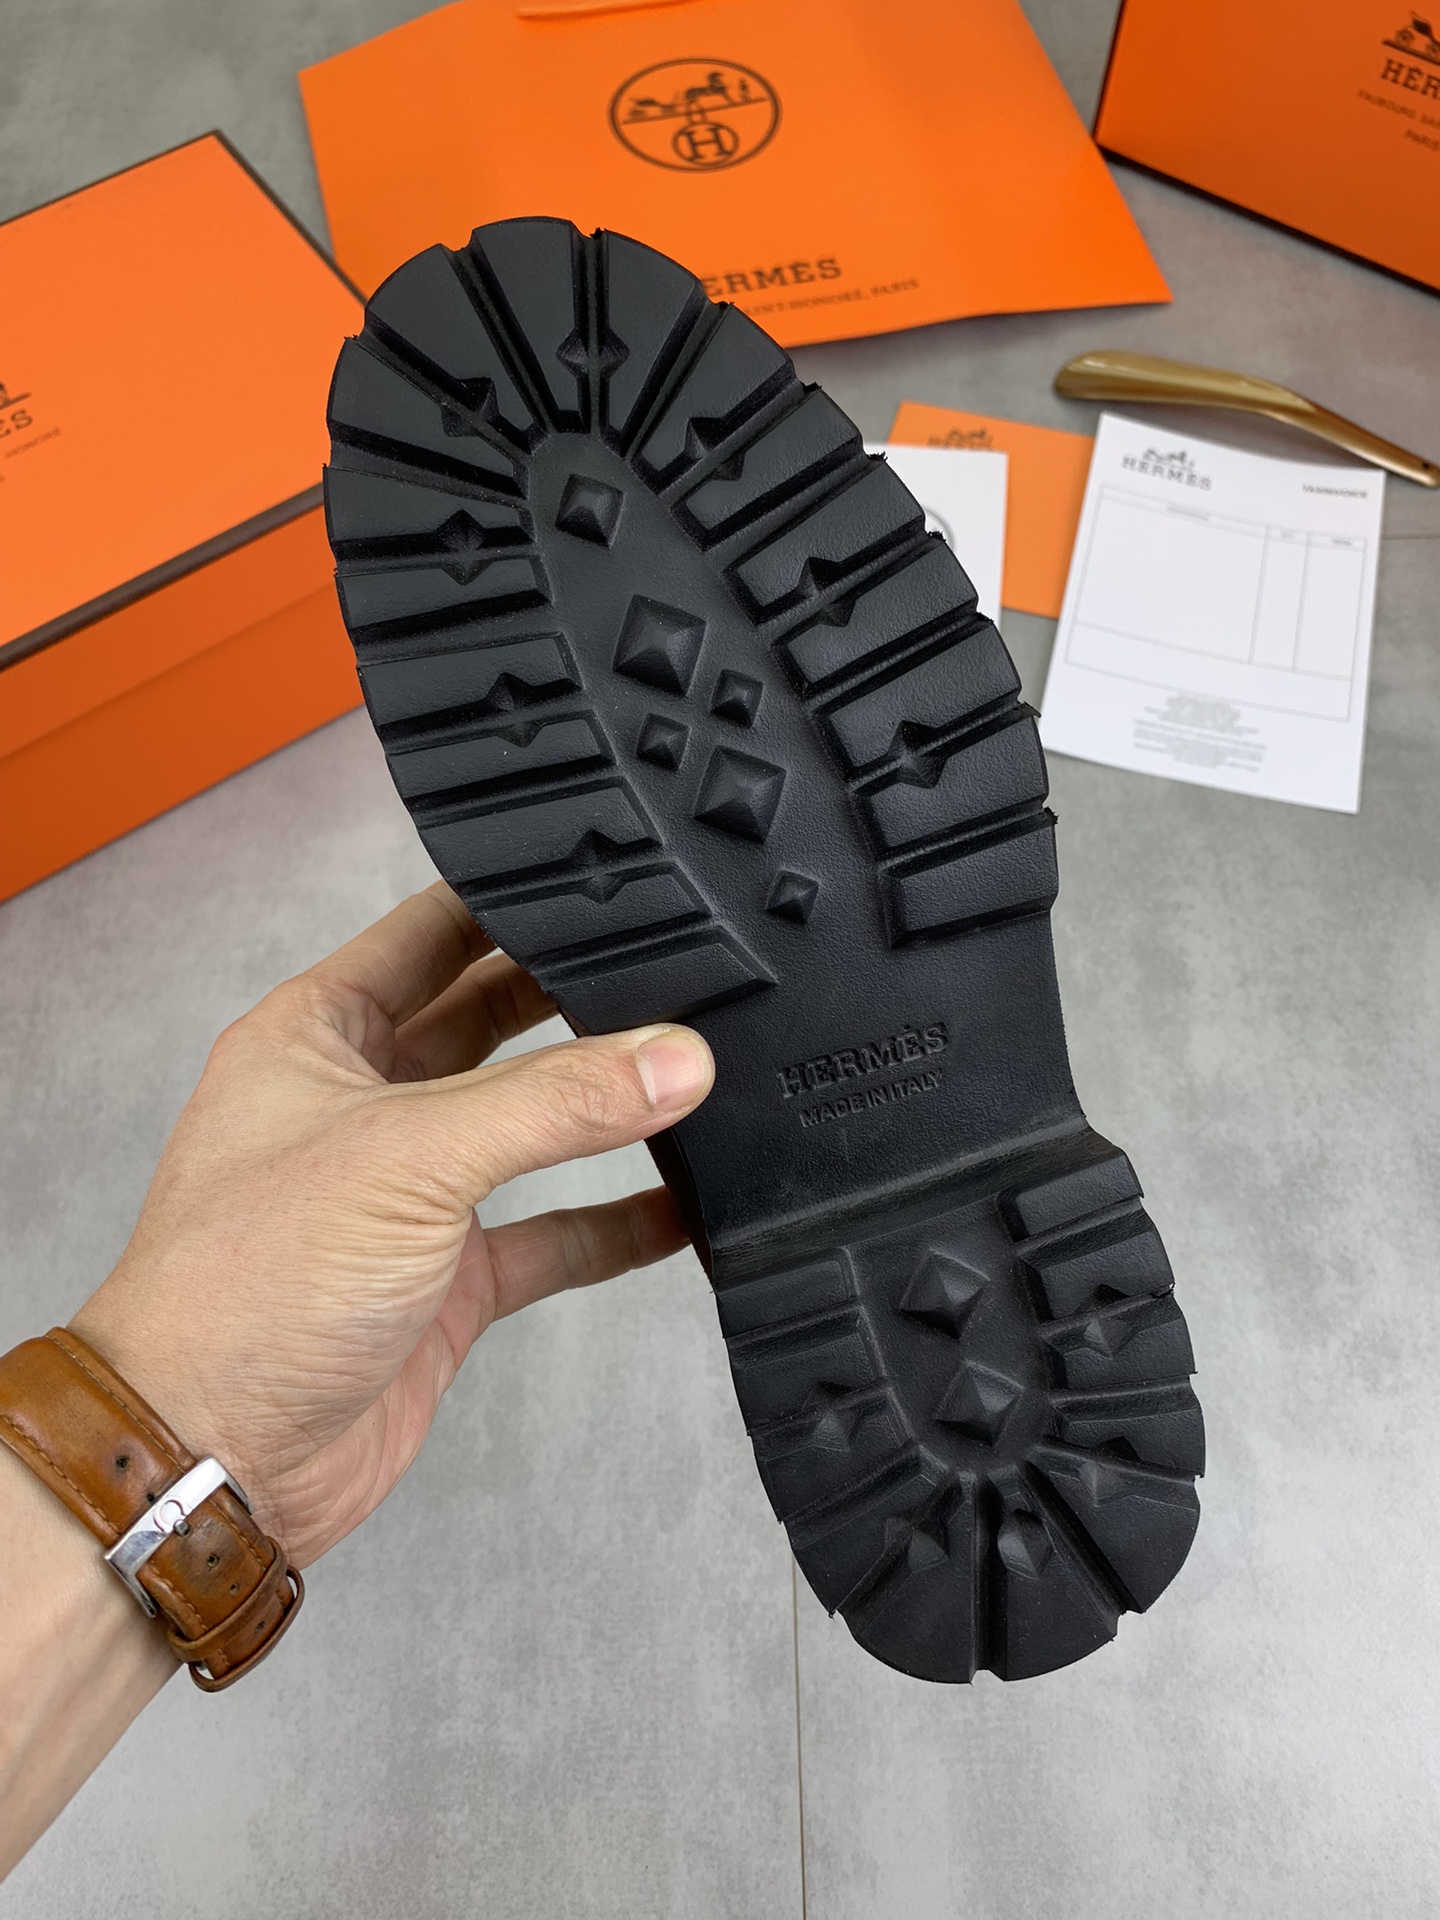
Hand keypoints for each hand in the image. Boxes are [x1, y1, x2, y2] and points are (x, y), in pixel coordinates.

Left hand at [70, 884, 713, 1567]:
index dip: (509, 905)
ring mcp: (408, 1194)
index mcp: (316, 1036)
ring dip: (602, 1109)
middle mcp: (363, 1104)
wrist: (214, 1457)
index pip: (429, 935)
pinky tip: (685, 1205)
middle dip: (575, 1000)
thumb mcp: (410, 1156)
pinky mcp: (448, 1279)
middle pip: (489, 1022)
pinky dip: (617, 1221)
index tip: (604, 884)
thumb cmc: (244, 1287)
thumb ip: (554, 1103)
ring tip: (694, 1074)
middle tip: (674, 971)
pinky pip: (552, 1233)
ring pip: (526, 1128)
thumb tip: (674, 1059)